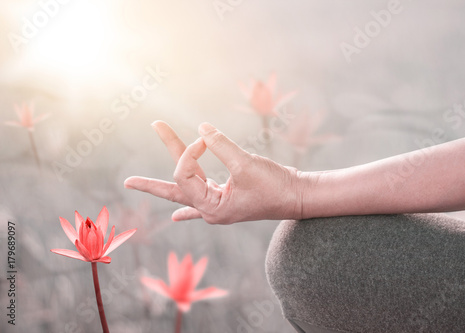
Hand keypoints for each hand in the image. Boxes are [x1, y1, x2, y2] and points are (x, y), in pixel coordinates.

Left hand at [124, 121, 302, 223]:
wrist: (297, 196)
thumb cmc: (274, 184)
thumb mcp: (246, 163)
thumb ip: (220, 145)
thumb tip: (201, 129)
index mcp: (212, 207)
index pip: (185, 174)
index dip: (189, 151)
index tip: (205, 138)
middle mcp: (210, 210)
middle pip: (176, 189)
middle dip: (151, 183)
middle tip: (126, 182)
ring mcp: (217, 206)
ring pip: (187, 188)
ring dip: (169, 178)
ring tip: (137, 184)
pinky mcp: (225, 199)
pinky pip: (199, 201)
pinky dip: (186, 208)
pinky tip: (174, 216)